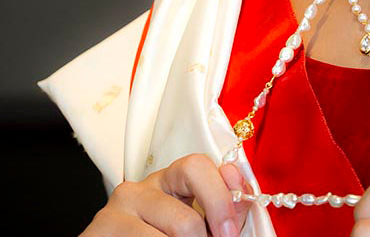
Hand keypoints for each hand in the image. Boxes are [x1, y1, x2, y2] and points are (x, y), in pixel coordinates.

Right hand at [80, 154, 251, 236]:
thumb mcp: (197, 224)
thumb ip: (222, 208)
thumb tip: (241, 192)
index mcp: (168, 180)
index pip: (198, 165)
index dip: (221, 196)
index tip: (231, 231)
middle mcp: (141, 186)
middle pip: (187, 197)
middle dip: (208, 225)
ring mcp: (118, 207)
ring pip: (170, 231)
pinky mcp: (101, 229)